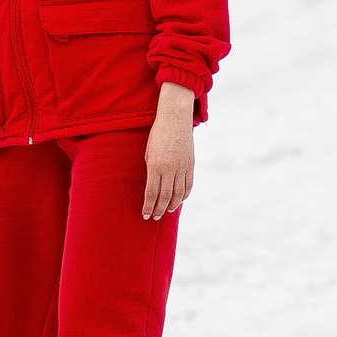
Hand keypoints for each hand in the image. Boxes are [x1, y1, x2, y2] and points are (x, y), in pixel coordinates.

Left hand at [141, 83, 196, 219]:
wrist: (175, 118)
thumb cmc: (158, 134)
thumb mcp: (149, 152)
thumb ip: (151, 169)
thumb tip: (152, 187)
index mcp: (156, 165)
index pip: (152, 192)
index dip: (148, 206)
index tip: (145, 215)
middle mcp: (170, 168)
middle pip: (165, 196)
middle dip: (159, 209)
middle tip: (155, 217)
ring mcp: (182, 167)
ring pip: (178, 193)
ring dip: (172, 205)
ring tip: (167, 212)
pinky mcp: (191, 164)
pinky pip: (188, 184)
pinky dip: (184, 195)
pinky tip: (179, 201)